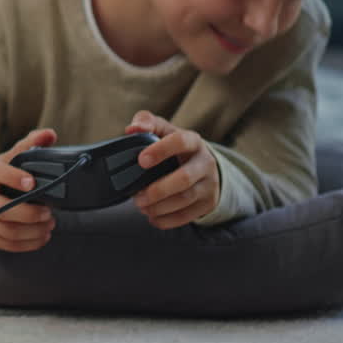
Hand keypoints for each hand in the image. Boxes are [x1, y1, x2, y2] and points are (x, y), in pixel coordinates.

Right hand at [0, 128, 57, 251]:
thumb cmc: (0, 175)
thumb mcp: (11, 158)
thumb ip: (30, 145)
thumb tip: (50, 134)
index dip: (13, 177)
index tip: (33, 182)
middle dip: (27, 213)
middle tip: (49, 212)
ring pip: (5, 230)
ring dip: (32, 231)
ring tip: (49, 224)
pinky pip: (6, 245)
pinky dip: (28, 243)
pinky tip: (42, 236)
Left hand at [125, 111, 220, 227]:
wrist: (203, 164)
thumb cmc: (175, 146)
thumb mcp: (163, 130)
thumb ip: (146, 123)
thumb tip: (132, 129)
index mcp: (193, 141)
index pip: (180, 142)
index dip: (161, 151)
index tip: (141, 160)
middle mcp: (205, 163)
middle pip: (184, 178)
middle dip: (158, 190)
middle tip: (137, 196)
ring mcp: (209, 184)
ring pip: (186, 199)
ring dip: (160, 206)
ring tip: (141, 206)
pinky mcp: (208, 202)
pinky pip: (188, 216)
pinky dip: (167, 220)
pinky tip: (153, 217)